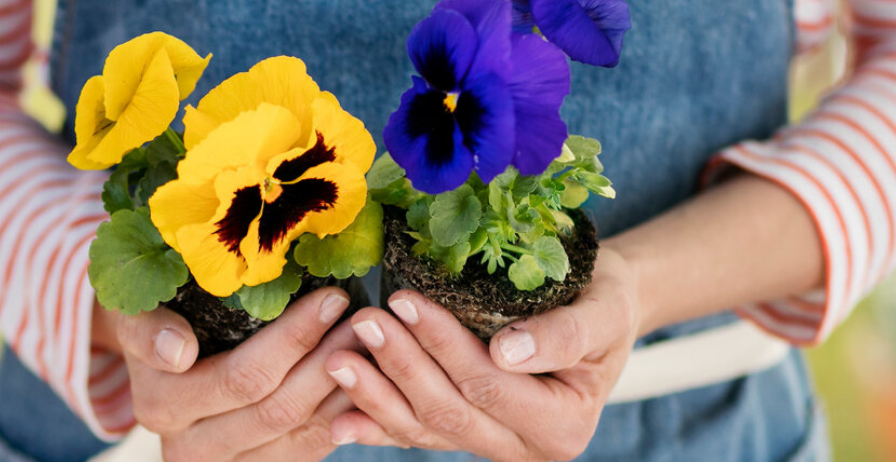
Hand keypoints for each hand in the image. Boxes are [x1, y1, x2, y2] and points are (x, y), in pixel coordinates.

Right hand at [92, 287, 359, 461]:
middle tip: (363, 320)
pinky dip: (342, 415)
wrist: (156, 363)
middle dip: (328, 360)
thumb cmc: (156, 321)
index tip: (333, 298)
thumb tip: (178, 351)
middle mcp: (189, 449)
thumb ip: (148, 329)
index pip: (242, 378)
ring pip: (300, 432)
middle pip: (278, 408)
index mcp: (161, 406)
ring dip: (343, 387)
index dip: (294, 340)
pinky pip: (310, 449)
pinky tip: (363, 379)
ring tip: (370, 343)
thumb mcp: (137, 314)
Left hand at [324, 249, 641, 460]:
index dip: (444, 346)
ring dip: (377, 397)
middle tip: (364, 321)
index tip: (405, 300)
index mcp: (563, 425)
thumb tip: (508, 352)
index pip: (490, 384)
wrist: (599, 311)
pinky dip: (378, 425)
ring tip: (338, 359)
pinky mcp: (466, 435)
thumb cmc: (604, 300)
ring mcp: (493, 447)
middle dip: (402, 366)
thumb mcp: (603, 309)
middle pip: (450, 411)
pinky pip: (417, 435)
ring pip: (425, 430)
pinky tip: (339, 417)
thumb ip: (564, 336)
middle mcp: (526, 449)